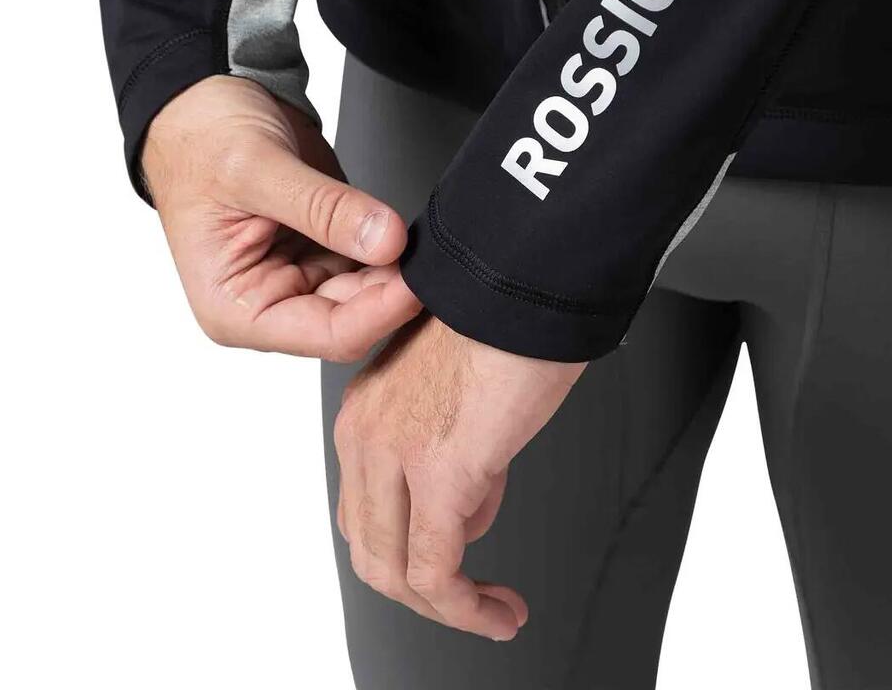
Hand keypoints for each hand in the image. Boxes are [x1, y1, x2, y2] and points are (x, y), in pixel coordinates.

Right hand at [141, 75, 420, 359]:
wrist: (201, 102)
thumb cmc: (201, 140)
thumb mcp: (257, 169)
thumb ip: (323, 209)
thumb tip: (385, 241)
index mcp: (237, 308)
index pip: (328, 334)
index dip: (379, 312)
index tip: (417, 281)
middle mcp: (270, 301)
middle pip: (355, 317)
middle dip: (393, 289)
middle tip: (428, 251)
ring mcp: (300, 275)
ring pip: (369, 292)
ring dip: (397, 270)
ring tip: (421, 238)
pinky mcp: (323, 248)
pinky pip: (370, 261)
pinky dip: (391, 247)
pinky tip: (407, 229)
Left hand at [334, 314, 585, 639]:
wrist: (526, 278)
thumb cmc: (505, 319)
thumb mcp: (458, 390)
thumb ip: (450, 447)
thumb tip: (470, 501)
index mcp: (366, 410)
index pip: (365, 509)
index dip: (410, 545)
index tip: (462, 558)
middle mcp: (365, 433)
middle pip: (371, 547)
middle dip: (421, 587)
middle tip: (472, 598)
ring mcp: (394, 453)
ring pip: (395, 570)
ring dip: (447, 608)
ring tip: (492, 612)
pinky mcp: (438, 471)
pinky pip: (437, 570)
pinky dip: (466, 608)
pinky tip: (498, 611)